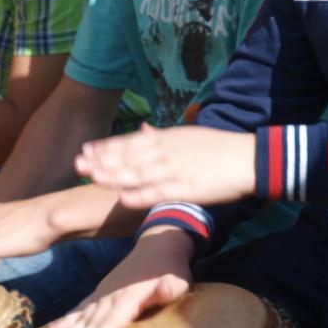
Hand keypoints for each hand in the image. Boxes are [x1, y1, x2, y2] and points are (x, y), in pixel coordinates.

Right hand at [46, 229, 192, 327]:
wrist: (158, 245)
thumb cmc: (171, 268)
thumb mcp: (178, 278)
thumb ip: (170, 287)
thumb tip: (165, 290)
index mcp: (132, 295)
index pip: (115, 319)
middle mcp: (113, 295)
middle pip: (95, 321)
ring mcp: (104, 292)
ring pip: (84, 315)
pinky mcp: (100, 292)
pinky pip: (81, 307)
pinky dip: (67, 319)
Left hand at [75, 124, 253, 207]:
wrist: (250, 158)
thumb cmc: (219, 148)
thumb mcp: (188, 135)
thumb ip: (162, 134)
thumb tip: (143, 128)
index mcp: (168, 138)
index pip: (131, 141)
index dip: (107, 147)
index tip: (85, 150)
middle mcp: (168, 151)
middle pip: (129, 156)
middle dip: (102, 161)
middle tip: (77, 165)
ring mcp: (177, 169)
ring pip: (140, 173)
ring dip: (114, 176)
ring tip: (92, 179)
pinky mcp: (188, 188)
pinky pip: (160, 192)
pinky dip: (141, 195)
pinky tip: (123, 199)